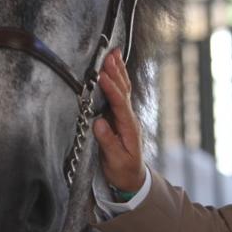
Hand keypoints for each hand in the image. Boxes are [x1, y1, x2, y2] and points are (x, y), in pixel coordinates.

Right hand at [92, 49, 144, 192]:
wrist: (133, 179)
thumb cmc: (123, 171)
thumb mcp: (116, 161)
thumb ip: (108, 141)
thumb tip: (98, 122)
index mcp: (129, 128)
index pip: (120, 105)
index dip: (112, 90)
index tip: (103, 76)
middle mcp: (130, 119)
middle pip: (124, 91)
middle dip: (117, 72)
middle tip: (110, 54)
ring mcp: (126, 116)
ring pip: (124, 89)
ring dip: (119, 70)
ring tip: (114, 53)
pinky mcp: (120, 117)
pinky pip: (120, 94)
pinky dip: (118, 79)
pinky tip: (115, 68)